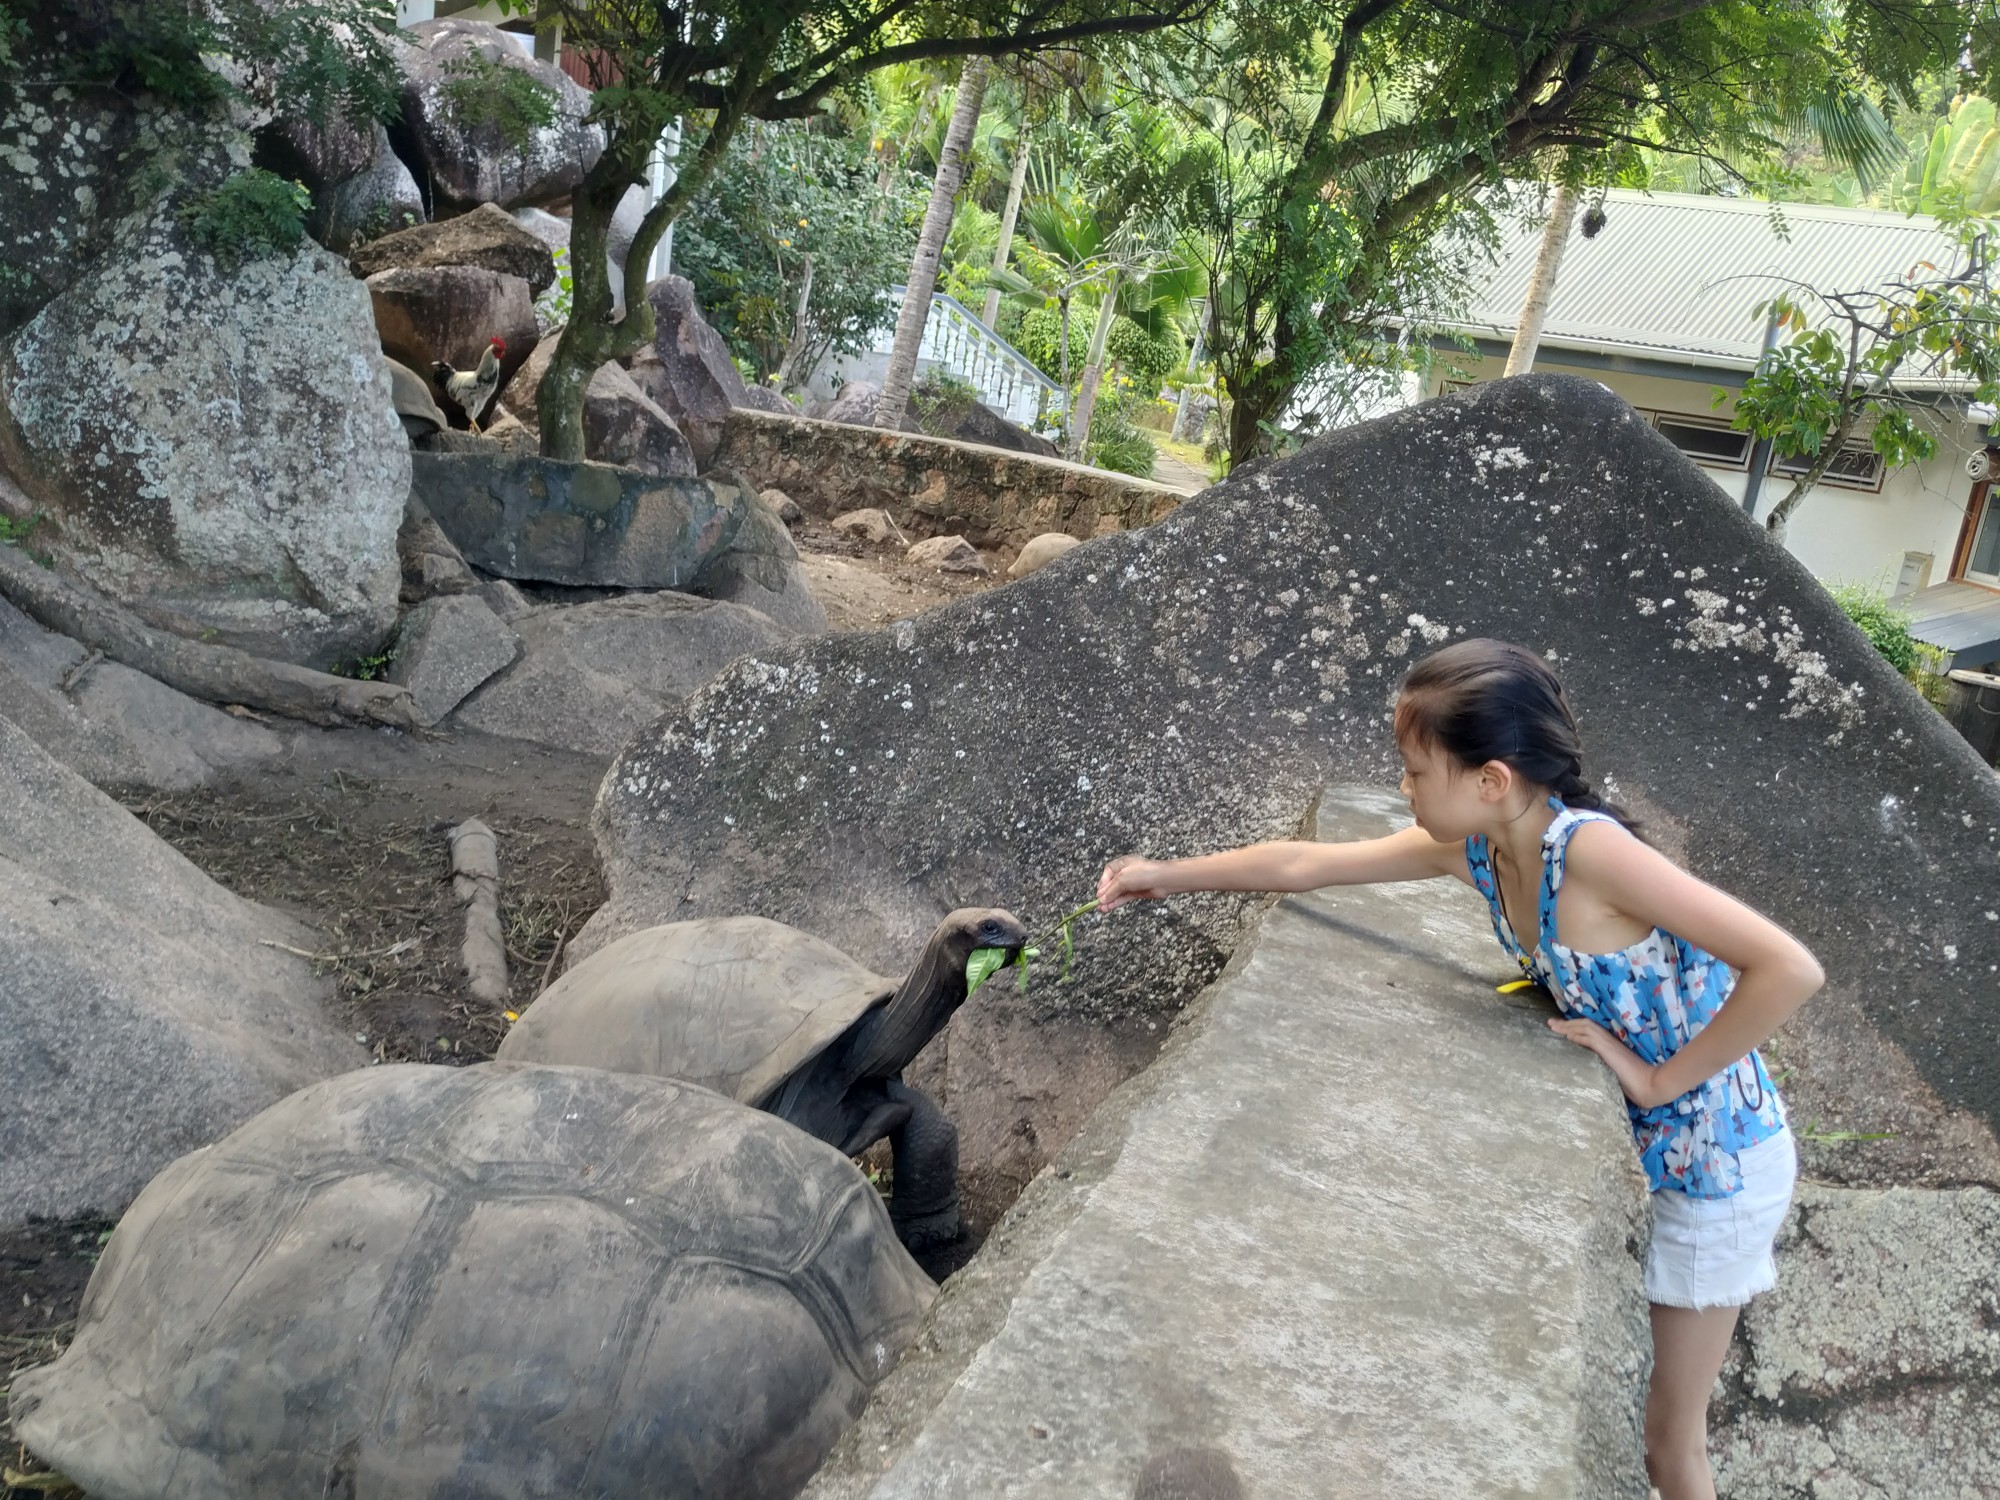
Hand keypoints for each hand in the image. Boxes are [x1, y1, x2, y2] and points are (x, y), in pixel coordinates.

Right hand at [1098, 854, 1173, 911]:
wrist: (1163, 880)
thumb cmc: (1144, 873)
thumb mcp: (1122, 879)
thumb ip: (1111, 890)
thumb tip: (1102, 898)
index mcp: (1122, 863)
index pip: (1108, 872)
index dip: (1102, 882)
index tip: (1099, 892)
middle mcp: (1126, 872)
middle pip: (1112, 884)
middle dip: (1105, 894)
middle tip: (1098, 903)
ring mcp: (1132, 883)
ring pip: (1117, 893)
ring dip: (1109, 900)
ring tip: (1101, 909)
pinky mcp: (1137, 892)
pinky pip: (1123, 898)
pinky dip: (1116, 903)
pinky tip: (1109, 908)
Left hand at [1546, 1016, 1667, 1108]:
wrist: (1649, 1084)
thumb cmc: (1633, 1082)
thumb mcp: (1611, 1072)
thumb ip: (1599, 1067)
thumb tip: (1585, 1070)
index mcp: (1609, 1045)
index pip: (1588, 1031)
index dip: (1573, 1027)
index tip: (1558, 1028)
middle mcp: (1608, 1041)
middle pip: (1584, 1025)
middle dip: (1566, 1024)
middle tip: (1550, 1023)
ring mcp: (1609, 1044)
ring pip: (1586, 1028)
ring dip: (1568, 1027)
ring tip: (1554, 1027)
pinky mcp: (1609, 1050)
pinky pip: (1591, 1039)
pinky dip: (1578, 1036)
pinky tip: (1567, 1036)